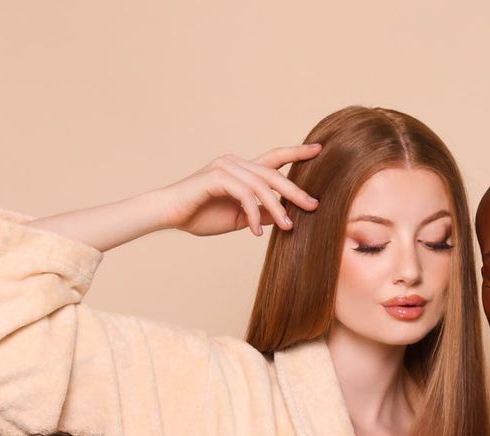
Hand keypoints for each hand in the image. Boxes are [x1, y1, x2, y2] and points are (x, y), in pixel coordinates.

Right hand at [162, 143, 321, 236]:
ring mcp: (226, 167)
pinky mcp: (216, 177)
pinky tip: (255, 231)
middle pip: (273, 173)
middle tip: (313, 205)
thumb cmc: (201, 215)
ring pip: (261, 185)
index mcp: (243, 170)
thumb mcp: (239, 217)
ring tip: (288, 226)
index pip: (274, 159)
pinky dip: (253, 213)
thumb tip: (284, 217)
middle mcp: (236, 163)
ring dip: (276, 208)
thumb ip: (260, 213)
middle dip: (295, 190)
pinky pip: (244, 194)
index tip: (319, 150)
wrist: (171, 214)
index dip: (296, 153)